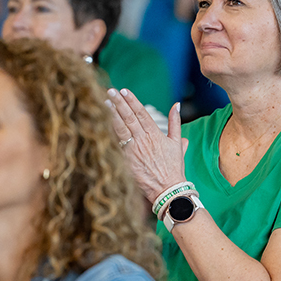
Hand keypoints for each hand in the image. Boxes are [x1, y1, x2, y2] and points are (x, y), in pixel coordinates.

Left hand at [107, 88, 186, 203]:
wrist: (168, 189)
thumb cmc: (173, 167)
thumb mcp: (177, 143)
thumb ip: (176, 122)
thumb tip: (177, 105)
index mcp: (155, 134)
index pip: (141, 113)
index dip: (132, 101)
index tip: (124, 91)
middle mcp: (143, 140)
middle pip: (129, 117)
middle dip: (119, 102)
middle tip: (111, 91)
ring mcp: (134, 150)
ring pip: (121, 128)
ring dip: (112, 114)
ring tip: (105, 102)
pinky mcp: (126, 160)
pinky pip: (116, 144)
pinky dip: (110, 133)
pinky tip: (103, 123)